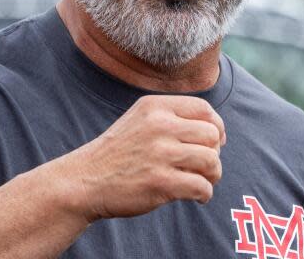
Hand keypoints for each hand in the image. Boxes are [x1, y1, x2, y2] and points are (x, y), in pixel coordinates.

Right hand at [55, 95, 225, 222]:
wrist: (85, 180)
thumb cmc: (119, 151)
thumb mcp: (141, 119)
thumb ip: (173, 117)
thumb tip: (217, 131)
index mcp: (155, 106)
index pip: (204, 109)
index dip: (217, 126)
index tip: (216, 141)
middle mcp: (159, 126)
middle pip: (212, 135)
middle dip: (216, 152)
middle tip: (206, 165)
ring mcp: (160, 154)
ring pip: (211, 161)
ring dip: (214, 174)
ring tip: (204, 180)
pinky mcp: (160, 183)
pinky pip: (201, 186)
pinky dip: (205, 194)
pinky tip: (197, 196)